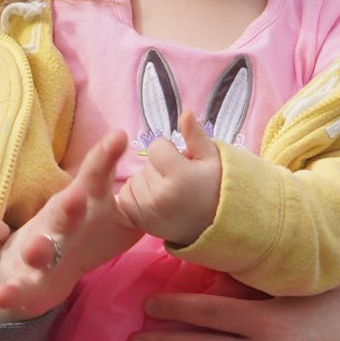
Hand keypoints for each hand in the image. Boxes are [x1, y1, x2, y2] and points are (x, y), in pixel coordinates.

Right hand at [0, 129, 136, 319]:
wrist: (34, 264)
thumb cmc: (79, 231)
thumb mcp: (102, 207)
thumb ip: (121, 186)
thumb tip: (149, 153)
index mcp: (79, 205)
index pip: (94, 178)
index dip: (105, 159)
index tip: (118, 137)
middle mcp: (56, 224)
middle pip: (62, 212)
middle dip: (69, 205)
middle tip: (77, 197)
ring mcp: (36, 251)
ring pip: (36, 249)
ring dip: (36, 249)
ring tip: (35, 248)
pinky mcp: (25, 281)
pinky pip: (17, 288)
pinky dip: (9, 292)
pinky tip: (2, 297)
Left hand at [114, 109, 221, 248]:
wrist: (211, 228)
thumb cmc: (212, 188)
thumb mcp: (211, 159)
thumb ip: (196, 136)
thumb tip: (184, 113)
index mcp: (180, 177)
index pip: (156, 147)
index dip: (168, 152)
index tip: (182, 165)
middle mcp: (161, 195)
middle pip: (145, 164)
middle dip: (159, 168)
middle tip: (178, 183)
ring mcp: (148, 211)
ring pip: (134, 178)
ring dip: (148, 181)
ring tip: (169, 194)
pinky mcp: (139, 221)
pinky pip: (126, 195)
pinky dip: (137, 195)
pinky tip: (156, 201)